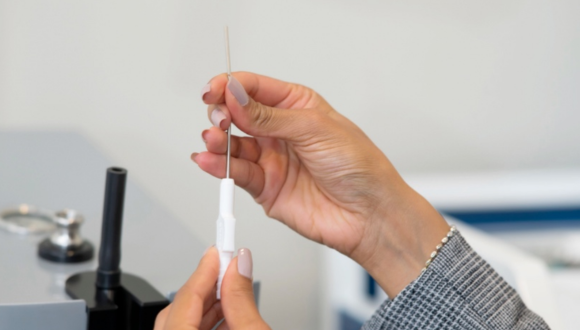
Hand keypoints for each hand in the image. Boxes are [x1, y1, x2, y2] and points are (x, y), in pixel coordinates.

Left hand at [154, 247, 268, 329]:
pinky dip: (208, 323)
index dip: (205, 270)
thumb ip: (242, 301)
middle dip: (208, 287)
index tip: (218, 250)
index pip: (186, 298)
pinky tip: (228, 315)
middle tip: (228, 267)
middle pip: (181, 309)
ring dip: (210, 306)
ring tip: (233, 291)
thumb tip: (239, 266)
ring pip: (183, 322)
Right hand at [195, 72, 448, 296]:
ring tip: (212, 140)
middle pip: (237, 114)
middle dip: (222, 112)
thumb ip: (270, 116)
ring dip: (217, 140)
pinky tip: (208, 161)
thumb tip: (235, 95)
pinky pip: (236, 173)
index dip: (231, 86)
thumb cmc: (359, 167)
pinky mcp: (266, 188)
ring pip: (232, 145)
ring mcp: (271, 159)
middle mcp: (280, 131)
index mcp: (297, 106)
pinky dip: (218, 167)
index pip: (254, 88)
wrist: (370, 214)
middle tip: (220, 118)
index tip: (215, 91)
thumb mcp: (315, 129)